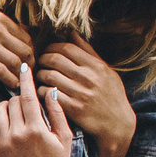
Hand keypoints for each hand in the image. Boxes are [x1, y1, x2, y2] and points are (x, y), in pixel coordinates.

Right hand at [0, 6, 34, 85]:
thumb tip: (18, 28)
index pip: (26, 37)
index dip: (30, 52)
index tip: (27, 62)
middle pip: (25, 50)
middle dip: (29, 64)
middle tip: (27, 75)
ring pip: (15, 62)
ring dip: (21, 74)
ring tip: (21, 82)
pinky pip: (0, 71)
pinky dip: (9, 79)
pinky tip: (11, 85)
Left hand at [0, 61, 75, 156]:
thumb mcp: (65, 136)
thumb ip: (57, 112)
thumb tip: (50, 90)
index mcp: (37, 130)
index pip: (28, 97)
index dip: (25, 79)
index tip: (24, 66)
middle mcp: (18, 135)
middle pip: (14, 102)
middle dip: (21, 96)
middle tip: (27, 100)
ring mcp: (4, 143)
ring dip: (6, 104)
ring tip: (14, 107)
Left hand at [34, 34, 134, 156]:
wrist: (117, 123)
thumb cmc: (111, 95)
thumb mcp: (106, 71)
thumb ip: (87, 52)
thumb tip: (71, 33)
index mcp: (96, 66)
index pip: (66, 48)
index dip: (52, 47)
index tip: (48, 52)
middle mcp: (88, 77)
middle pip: (54, 59)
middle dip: (42, 59)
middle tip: (40, 64)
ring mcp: (80, 93)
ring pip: (48, 75)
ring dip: (39, 75)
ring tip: (40, 77)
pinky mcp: (72, 108)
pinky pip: (47, 93)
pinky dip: (40, 90)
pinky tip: (42, 91)